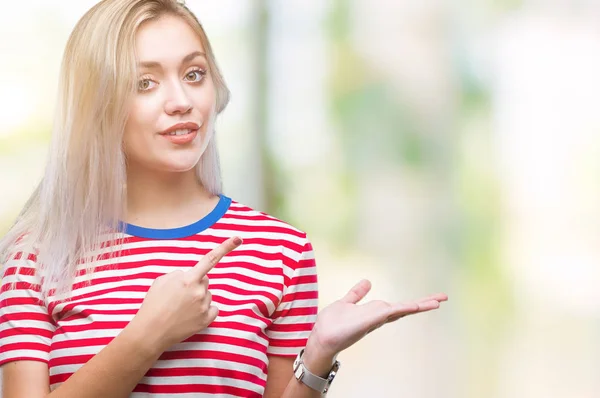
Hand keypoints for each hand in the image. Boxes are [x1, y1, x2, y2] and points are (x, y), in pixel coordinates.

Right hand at [130, 236, 242, 350]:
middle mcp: (199, 291)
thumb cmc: (153, 305)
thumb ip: (179, 274)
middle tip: (180, 295)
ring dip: (198, 298)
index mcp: (188, 279)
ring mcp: (204, 306)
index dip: (225, 247)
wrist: (150, 332)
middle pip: (205, 280)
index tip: (238, 239)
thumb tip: (189, 276)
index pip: (210, 259)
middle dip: (196, 283)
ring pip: (207, 295)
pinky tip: (191, 315)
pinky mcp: (206, 320)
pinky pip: (213, 309)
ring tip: (181, 308)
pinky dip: (205, 310)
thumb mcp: (161, 281)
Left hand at [305, 280, 447, 366]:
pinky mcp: (369, 320)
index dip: (415, 302)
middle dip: (424, 303)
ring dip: (419, 305)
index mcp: (375, 312)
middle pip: (405, 308)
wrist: (322, 337)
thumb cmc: (332, 324)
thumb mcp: (346, 303)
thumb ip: (356, 294)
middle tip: (443, 298)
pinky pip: (388, 313)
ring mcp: (375, 319)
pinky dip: (402, 309)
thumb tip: (367, 281)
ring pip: (401, 309)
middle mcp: (378, 317)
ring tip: (437, 301)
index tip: (433, 298)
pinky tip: (414, 306)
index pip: (399, 306)